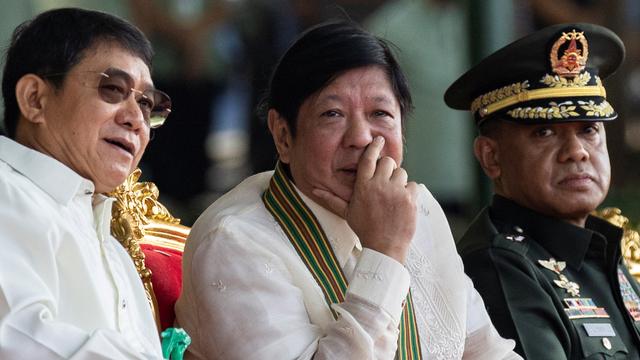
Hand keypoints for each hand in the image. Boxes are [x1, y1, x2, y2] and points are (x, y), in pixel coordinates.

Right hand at [313, 136, 417, 263]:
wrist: (384, 248)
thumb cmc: (365, 229)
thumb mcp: (347, 212)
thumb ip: (331, 198)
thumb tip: (314, 190)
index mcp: (363, 186)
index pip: (369, 158)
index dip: (374, 147)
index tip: (378, 140)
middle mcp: (379, 186)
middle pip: (388, 161)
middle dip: (388, 168)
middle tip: (386, 180)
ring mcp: (396, 192)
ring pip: (402, 172)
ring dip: (398, 180)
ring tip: (393, 195)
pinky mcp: (410, 199)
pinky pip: (412, 185)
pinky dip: (409, 192)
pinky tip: (402, 203)